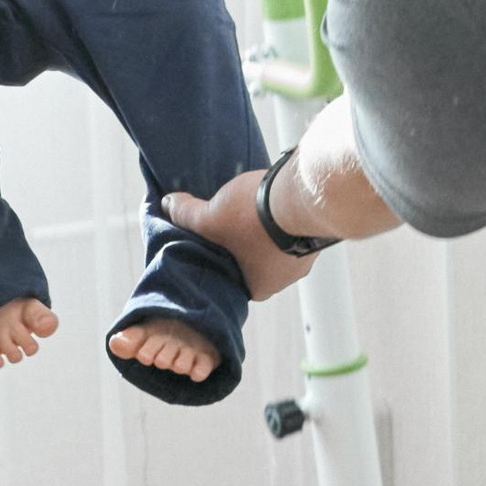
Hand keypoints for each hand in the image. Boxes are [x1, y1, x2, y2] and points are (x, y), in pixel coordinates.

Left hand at [162, 168, 317, 300]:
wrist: (304, 198)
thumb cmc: (255, 219)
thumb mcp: (211, 217)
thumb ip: (187, 214)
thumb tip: (168, 205)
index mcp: (257, 287)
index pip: (231, 276)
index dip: (219, 257)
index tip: (213, 238)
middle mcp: (284, 279)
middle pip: (254, 260)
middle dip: (243, 241)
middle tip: (231, 219)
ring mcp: (304, 258)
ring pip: (277, 244)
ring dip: (266, 228)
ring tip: (252, 205)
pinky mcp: (317, 234)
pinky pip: (294, 229)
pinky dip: (284, 217)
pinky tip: (274, 200)